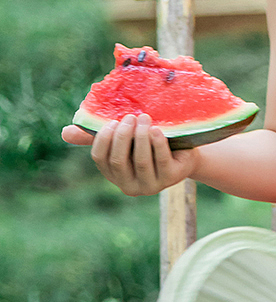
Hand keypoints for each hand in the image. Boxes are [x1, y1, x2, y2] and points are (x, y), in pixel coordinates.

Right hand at [61, 113, 198, 195]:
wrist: (184, 149)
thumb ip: (97, 136)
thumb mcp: (125, 138)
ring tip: (144, 118)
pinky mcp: (171, 178)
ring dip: (141, 137)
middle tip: (130, 116)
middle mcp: (129, 185)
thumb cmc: (148, 142)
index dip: (103, 140)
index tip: (111, 122)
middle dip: (122, 137)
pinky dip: (157, 144)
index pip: (100, 159)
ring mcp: (151, 185)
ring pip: (141, 161)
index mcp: (114, 174)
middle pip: (119, 161)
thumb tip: (64, 133)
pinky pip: (161, 161)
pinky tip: (156, 130)